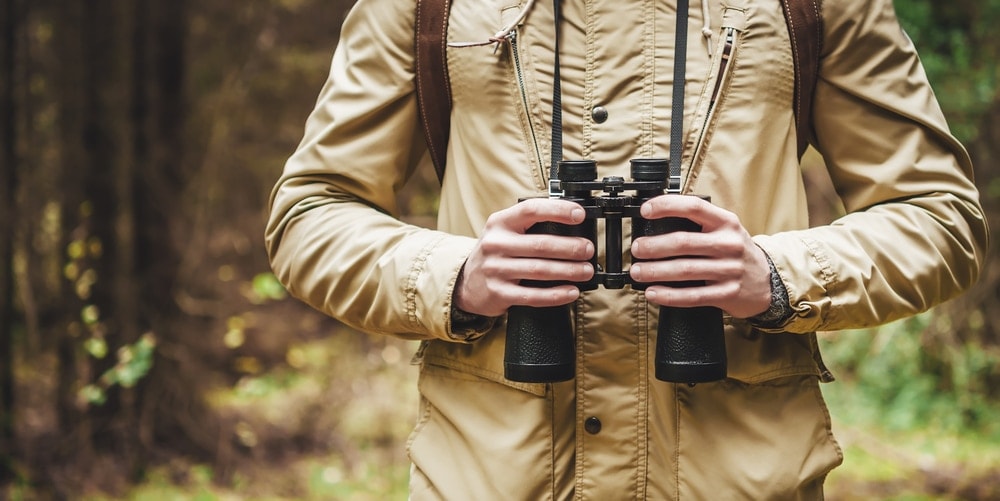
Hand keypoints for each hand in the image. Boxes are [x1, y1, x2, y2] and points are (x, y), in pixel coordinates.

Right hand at [455, 198, 595, 316]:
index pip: (531, 210)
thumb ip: (528, 225)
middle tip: (588, 250)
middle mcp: (495, 244)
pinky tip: (571, 291)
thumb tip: (571, 222)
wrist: (466, 283)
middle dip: (570, 247)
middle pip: (540, 244)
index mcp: (500, 223)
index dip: (557, 210)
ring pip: (540, 271)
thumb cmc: (496, 253)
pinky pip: (533, 295)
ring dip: (569, 271)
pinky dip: (556, 295)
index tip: (579, 214)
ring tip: (586, 271)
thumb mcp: (504, 232)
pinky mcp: (498, 293)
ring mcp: (495, 270)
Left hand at [629, 195, 771, 318]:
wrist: (767, 282)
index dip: (667, 206)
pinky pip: (693, 296)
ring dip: (655, 271)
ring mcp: (730, 270)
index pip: (694, 207)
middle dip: (654, 246)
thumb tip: (654, 225)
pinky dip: (669, 295)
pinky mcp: (727, 294)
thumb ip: (698, 226)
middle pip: (684, 242)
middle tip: (636, 249)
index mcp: (726, 223)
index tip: (645, 211)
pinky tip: (653, 293)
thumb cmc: (735, 253)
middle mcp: (729, 244)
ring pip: (685, 270)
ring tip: (638, 272)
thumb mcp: (725, 231)